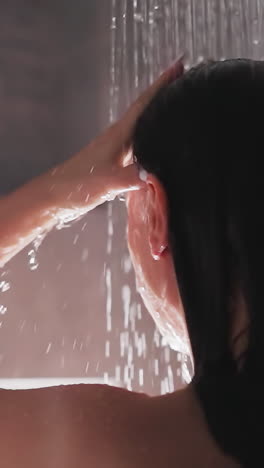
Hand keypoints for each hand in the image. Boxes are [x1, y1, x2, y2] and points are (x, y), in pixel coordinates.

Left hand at [53, 57, 183, 210]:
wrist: (55, 197)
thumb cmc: (76, 185)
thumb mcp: (105, 182)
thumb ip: (128, 178)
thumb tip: (152, 174)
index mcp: (118, 136)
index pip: (144, 104)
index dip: (161, 84)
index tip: (178, 65)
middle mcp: (118, 139)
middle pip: (145, 110)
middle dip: (164, 94)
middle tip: (184, 80)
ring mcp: (116, 151)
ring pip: (142, 127)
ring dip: (158, 115)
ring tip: (176, 107)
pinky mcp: (114, 164)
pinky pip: (139, 145)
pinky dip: (152, 138)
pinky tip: (157, 145)